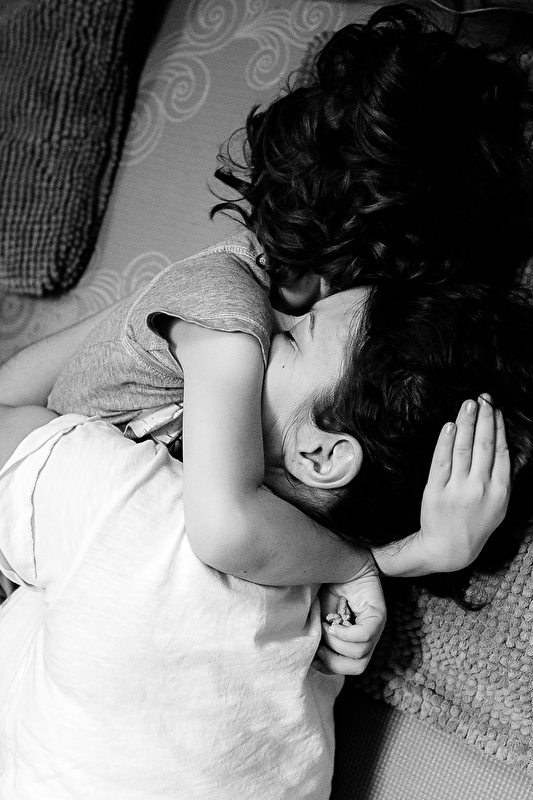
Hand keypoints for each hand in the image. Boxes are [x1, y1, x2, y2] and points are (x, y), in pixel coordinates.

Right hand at [314, 559, 385, 674]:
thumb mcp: (315, 616)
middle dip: (332, 661)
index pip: (346, 667)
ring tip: (325, 627)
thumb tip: (307, 659)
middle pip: (357, 667)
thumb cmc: (324, 587)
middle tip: (318, 646)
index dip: (326, 666)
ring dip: (336, 644)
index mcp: (353, 640)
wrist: (336, 560)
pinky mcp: (378, 614)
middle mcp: (368, 637)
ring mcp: (376, 627)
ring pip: (360, 654)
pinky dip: (346, 635)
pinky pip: (365, 635)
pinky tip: (333, 624)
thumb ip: (315, 636)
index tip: (311, 654)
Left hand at [418, 394, 509, 572]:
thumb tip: (501, 444)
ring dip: (467, 423)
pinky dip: (446, 441)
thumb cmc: (475, 523)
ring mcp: (457, 490)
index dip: (499, 428)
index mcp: (499, 492)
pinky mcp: (435, 491)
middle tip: (484, 398)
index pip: (501, 452)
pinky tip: (450, 425)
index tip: (496, 409)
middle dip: (485, 419)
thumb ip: (501, 477)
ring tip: (469, 404)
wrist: (448, 549)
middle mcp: (480, 489)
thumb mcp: (498, 504)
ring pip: (463, 449)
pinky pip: (441, 461)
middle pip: (484, 446)